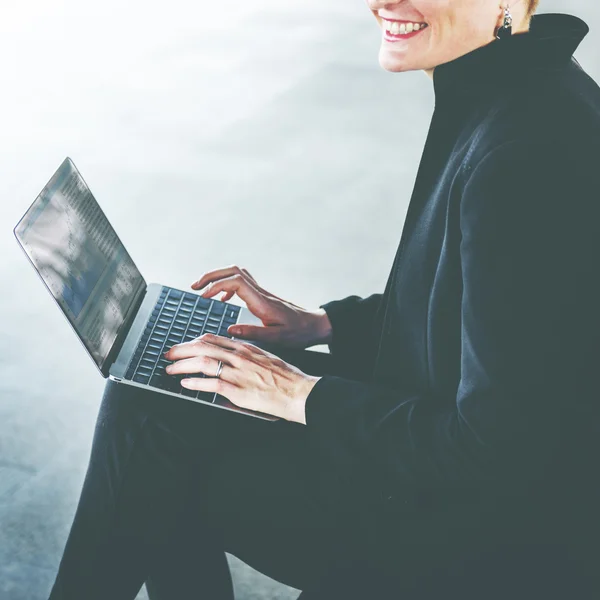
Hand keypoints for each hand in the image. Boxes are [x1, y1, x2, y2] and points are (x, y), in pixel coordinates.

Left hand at [164, 333, 320, 423]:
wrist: (299, 391)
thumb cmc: (286, 378)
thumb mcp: (266, 358)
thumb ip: (248, 355)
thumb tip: (232, 356)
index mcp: (246, 348)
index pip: (213, 339)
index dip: (193, 341)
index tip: (183, 345)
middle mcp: (240, 357)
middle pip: (203, 347)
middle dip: (181, 350)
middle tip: (169, 355)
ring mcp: (238, 373)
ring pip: (203, 363)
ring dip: (182, 366)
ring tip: (170, 370)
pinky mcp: (238, 390)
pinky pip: (210, 383)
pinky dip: (194, 383)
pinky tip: (185, 384)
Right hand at [191, 265, 331, 348]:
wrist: (315, 326)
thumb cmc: (299, 333)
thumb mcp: (277, 338)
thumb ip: (253, 334)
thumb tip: (230, 330)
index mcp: (262, 302)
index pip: (235, 282)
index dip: (216, 285)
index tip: (203, 296)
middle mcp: (260, 293)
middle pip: (233, 270)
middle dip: (211, 275)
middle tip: (195, 286)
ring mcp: (261, 293)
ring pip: (237, 273)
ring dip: (218, 277)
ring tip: (202, 290)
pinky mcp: (262, 296)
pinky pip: (241, 282)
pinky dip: (227, 286)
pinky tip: (222, 300)